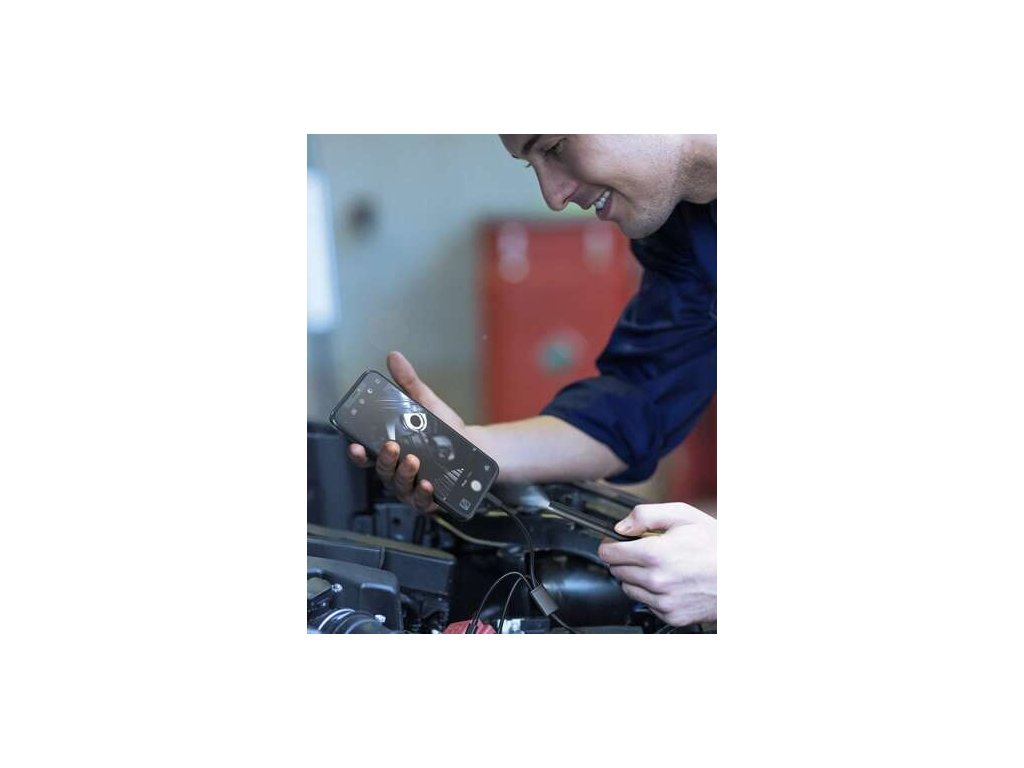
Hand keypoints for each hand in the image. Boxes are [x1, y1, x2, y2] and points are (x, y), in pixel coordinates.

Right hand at [346, 351, 467, 513]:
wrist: (476, 450)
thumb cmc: (446, 432)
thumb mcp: (427, 404)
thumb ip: (409, 383)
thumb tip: (394, 358)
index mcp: (392, 450)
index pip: (368, 455)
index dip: (358, 453)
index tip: (356, 445)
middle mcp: (398, 471)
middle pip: (383, 470)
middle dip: (385, 459)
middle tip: (393, 447)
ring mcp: (412, 487)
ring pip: (400, 486)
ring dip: (404, 473)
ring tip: (413, 460)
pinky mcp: (430, 499)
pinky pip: (422, 501)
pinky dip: (423, 494)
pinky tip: (428, 483)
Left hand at [597, 502, 716, 625]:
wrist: (741, 575)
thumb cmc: (716, 545)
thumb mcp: (683, 515)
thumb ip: (646, 515)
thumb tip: (621, 526)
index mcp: (655, 554)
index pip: (609, 554)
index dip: (610, 545)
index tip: (614, 543)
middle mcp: (656, 580)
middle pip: (616, 571)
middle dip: (624, 559)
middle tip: (642, 551)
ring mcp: (663, 601)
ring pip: (628, 588)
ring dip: (635, 576)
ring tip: (658, 566)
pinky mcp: (671, 615)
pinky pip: (646, 603)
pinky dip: (651, 593)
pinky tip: (668, 581)